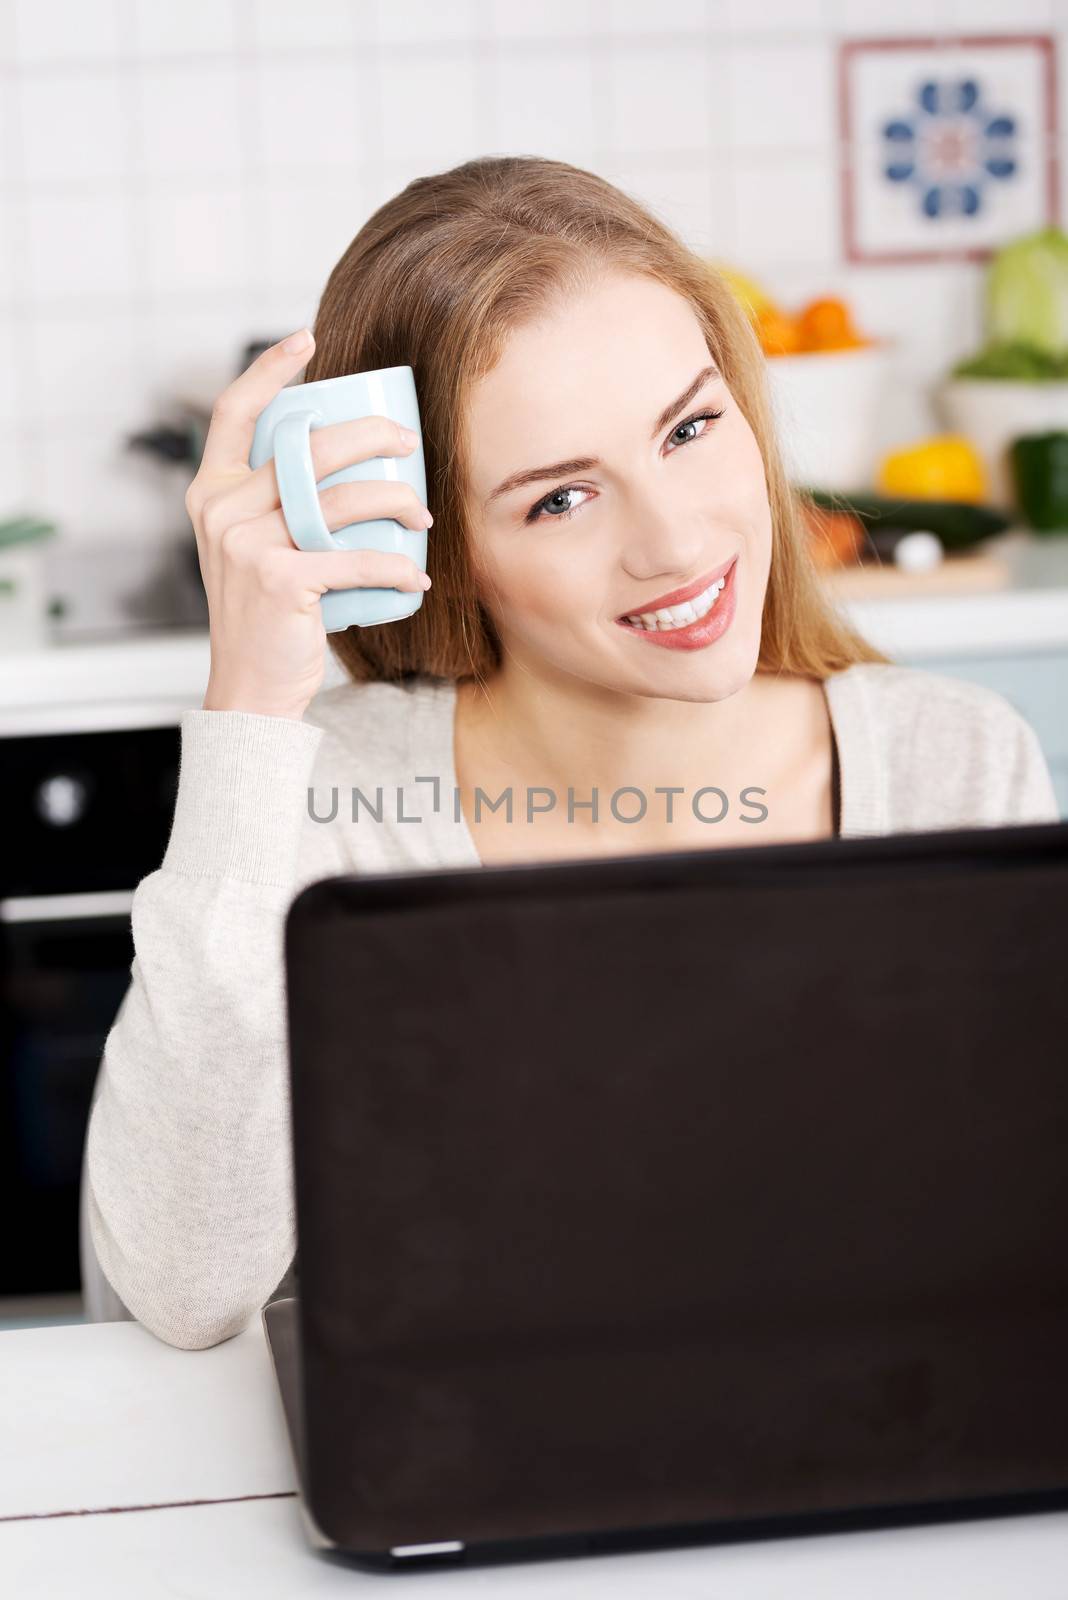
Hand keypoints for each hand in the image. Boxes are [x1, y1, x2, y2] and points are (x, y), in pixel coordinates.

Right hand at [186, 328, 432, 720]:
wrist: (250, 687)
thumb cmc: (269, 615)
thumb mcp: (256, 550)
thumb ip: (277, 507)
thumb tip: (349, 462)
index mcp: (211, 493)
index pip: (234, 413)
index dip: (269, 369)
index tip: (306, 339)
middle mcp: (221, 510)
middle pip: (308, 446)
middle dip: (369, 435)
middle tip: (407, 442)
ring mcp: (246, 544)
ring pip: (340, 499)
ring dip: (396, 501)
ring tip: (424, 516)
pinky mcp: (278, 580)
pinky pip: (355, 559)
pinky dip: (396, 568)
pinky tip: (417, 577)